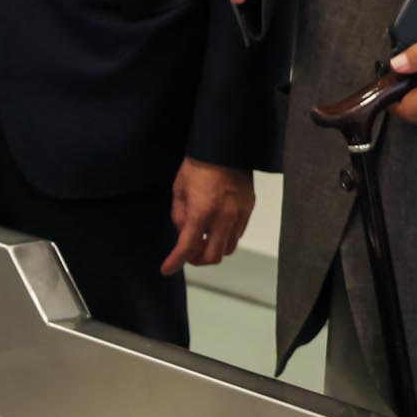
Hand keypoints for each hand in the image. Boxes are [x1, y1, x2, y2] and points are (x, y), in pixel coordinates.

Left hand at [160, 158, 254, 274]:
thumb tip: (182, 233)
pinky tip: (215, 228)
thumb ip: (179, 215)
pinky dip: (225, 238)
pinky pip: (238, 234)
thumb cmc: (198, 164)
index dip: (175, 261)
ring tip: (202, 240)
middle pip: (212, 256)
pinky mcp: (249, 210)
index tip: (167, 268)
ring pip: (228, 248)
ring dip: (212, 250)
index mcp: (202, 211)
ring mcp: (239, 215)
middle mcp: (224, 218)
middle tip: (187, 254)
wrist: (226, 147)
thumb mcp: (179, 189)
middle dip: (197, 259)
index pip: (187, 247)